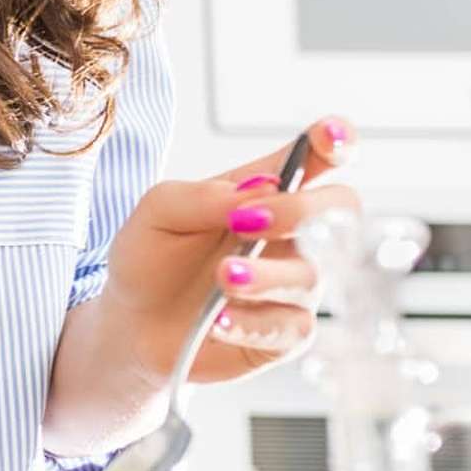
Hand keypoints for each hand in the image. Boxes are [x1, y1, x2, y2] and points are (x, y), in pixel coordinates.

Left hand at [102, 117, 360, 384]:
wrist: (130, 323)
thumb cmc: (150, 257)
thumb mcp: (158, 213)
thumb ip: (203, 195)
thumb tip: (259, 192)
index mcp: (263, 192)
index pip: (317, 157)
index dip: (335, 141)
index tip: (330, 137)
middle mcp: (291, 234)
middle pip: (339, 209)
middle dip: (301, 210)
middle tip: (247, 222)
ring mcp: (293, 284)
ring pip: (310, 274)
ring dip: (264, 275)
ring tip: (220, 277)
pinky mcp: (285, 333)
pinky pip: (291, 326)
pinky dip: (252, 322)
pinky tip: (218, 320)